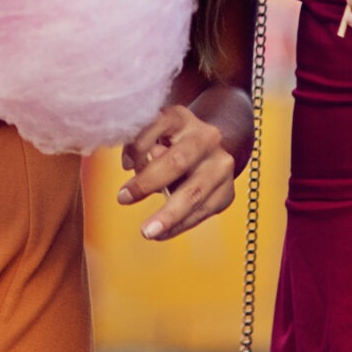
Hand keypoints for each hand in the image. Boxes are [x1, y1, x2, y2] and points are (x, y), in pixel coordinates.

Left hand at [115, 102, 237, 239]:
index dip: (138, 145)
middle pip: (177, 161)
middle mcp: (206, 137)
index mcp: (181, 118)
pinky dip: (179, 225)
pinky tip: (161, 233)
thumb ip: (141, 148)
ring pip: (194, 193)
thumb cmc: (167, 146)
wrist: (209, 152)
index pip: (158, 124)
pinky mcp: (228, 190)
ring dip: (168, 215)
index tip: (124, 165)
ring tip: (148, 232)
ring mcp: (221, 164)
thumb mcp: (152, 136)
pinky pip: (202, 211)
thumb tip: (133, 166)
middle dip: (148, 182)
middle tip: (123, 199)